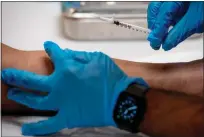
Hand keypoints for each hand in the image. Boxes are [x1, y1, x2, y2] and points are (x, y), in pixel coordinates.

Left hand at [1, 41, 147, 135]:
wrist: (120, 99)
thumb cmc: (111, 78)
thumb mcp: (97, 58)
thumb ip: (78, 56)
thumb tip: (65, 54)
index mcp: (68, 68)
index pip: (54, 54)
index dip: (51, 49)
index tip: (48, 47)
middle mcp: (59, 85)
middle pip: (32, 81)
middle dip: (18, 76)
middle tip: (8, 74)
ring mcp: (61, 103)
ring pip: (35, 101)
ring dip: (22, 96)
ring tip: (13, 92)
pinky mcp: (67, 117)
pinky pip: (48, 125)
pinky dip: (37, 128)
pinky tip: (26, 129)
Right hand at [147, 2, 203, 50]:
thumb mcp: (195, 20)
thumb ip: (179, 33)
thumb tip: (167, 43)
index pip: (163, 16)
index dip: (158, 32)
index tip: (156, 44)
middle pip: (155, 10)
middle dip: (154, 26)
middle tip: (156, 40)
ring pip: (157, 9)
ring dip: (158, 22)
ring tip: (163, 34)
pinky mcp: (175, 2)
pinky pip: (163, 9)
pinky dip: (164, 18)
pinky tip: (170, 25)